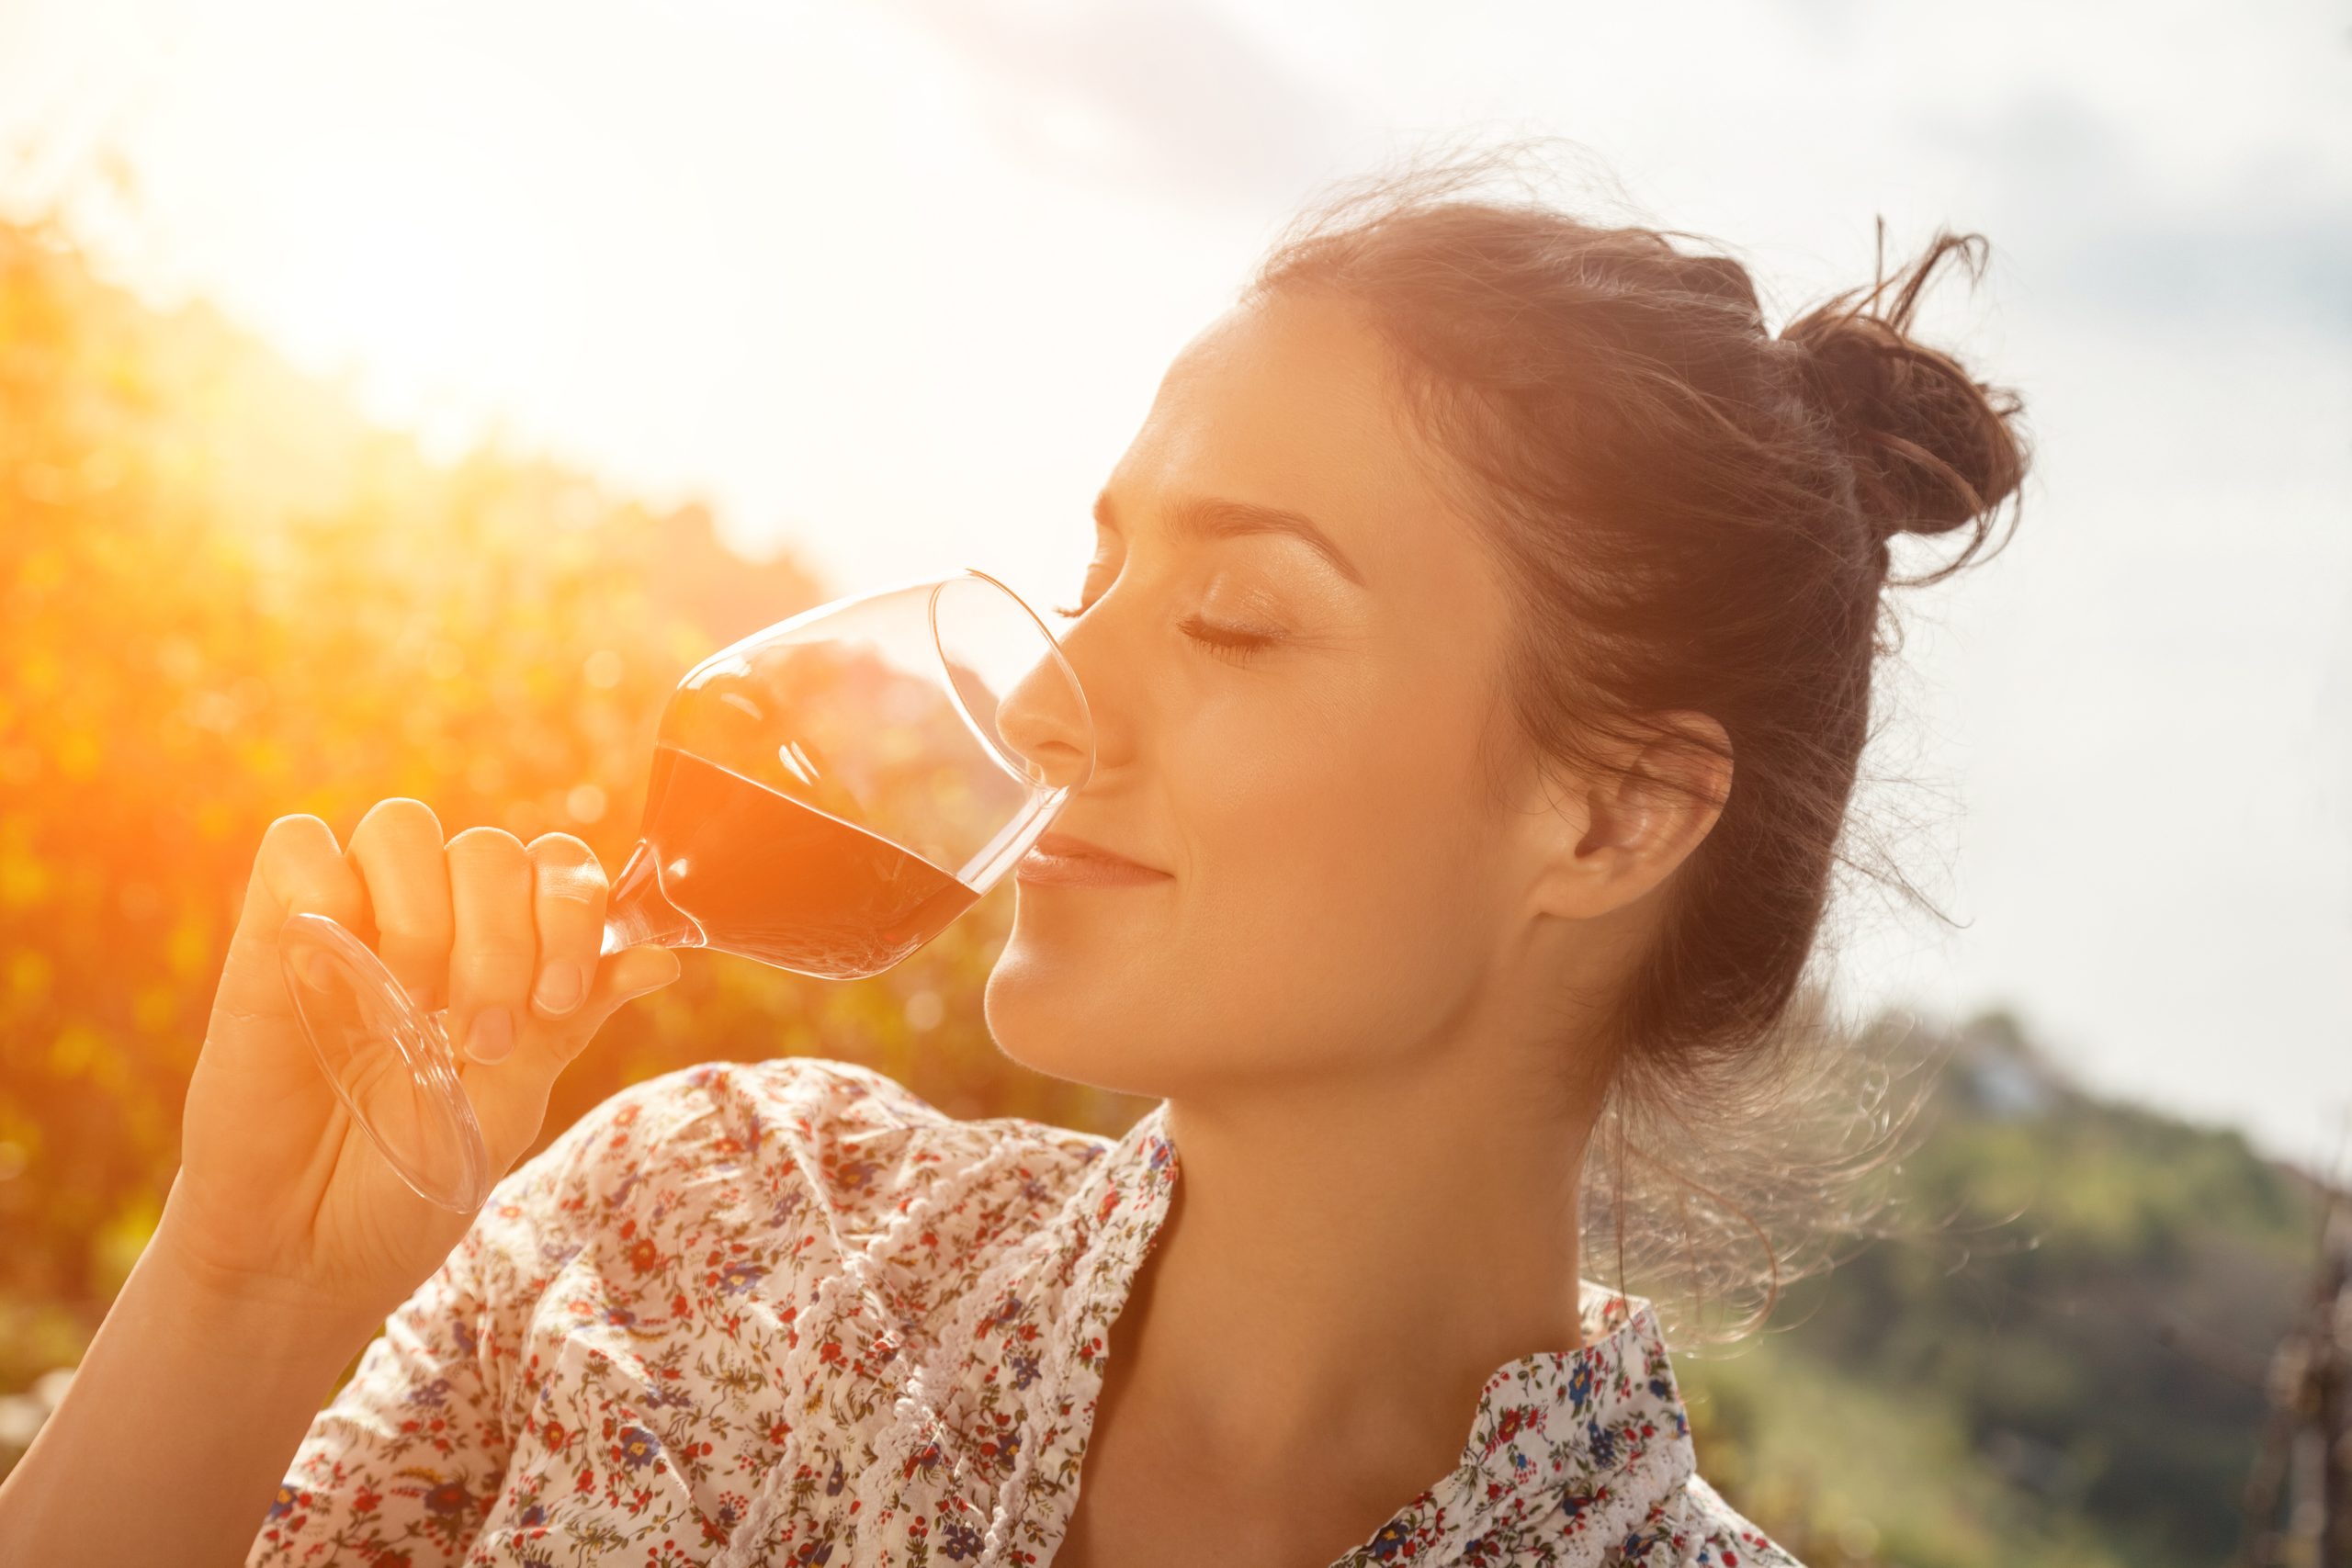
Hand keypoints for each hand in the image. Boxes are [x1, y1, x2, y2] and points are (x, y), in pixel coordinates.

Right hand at [156, 800, 680, 1331]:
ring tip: (412, 1011)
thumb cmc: (411, 1185)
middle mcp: (433, 922)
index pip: (557, 865)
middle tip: (485, 1037)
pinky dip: (327, 888)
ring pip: (402, 827)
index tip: (556, 997)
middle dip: (504, 940)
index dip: (571, 911)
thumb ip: (566, 1023)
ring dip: (426, 918)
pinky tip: (336, 971)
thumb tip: (661, 959)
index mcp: (504, 954)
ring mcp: (352, 923)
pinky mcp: (268, 936)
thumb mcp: (505, 1108)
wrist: (305, 1258)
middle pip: (490, 849)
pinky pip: (298, 846)